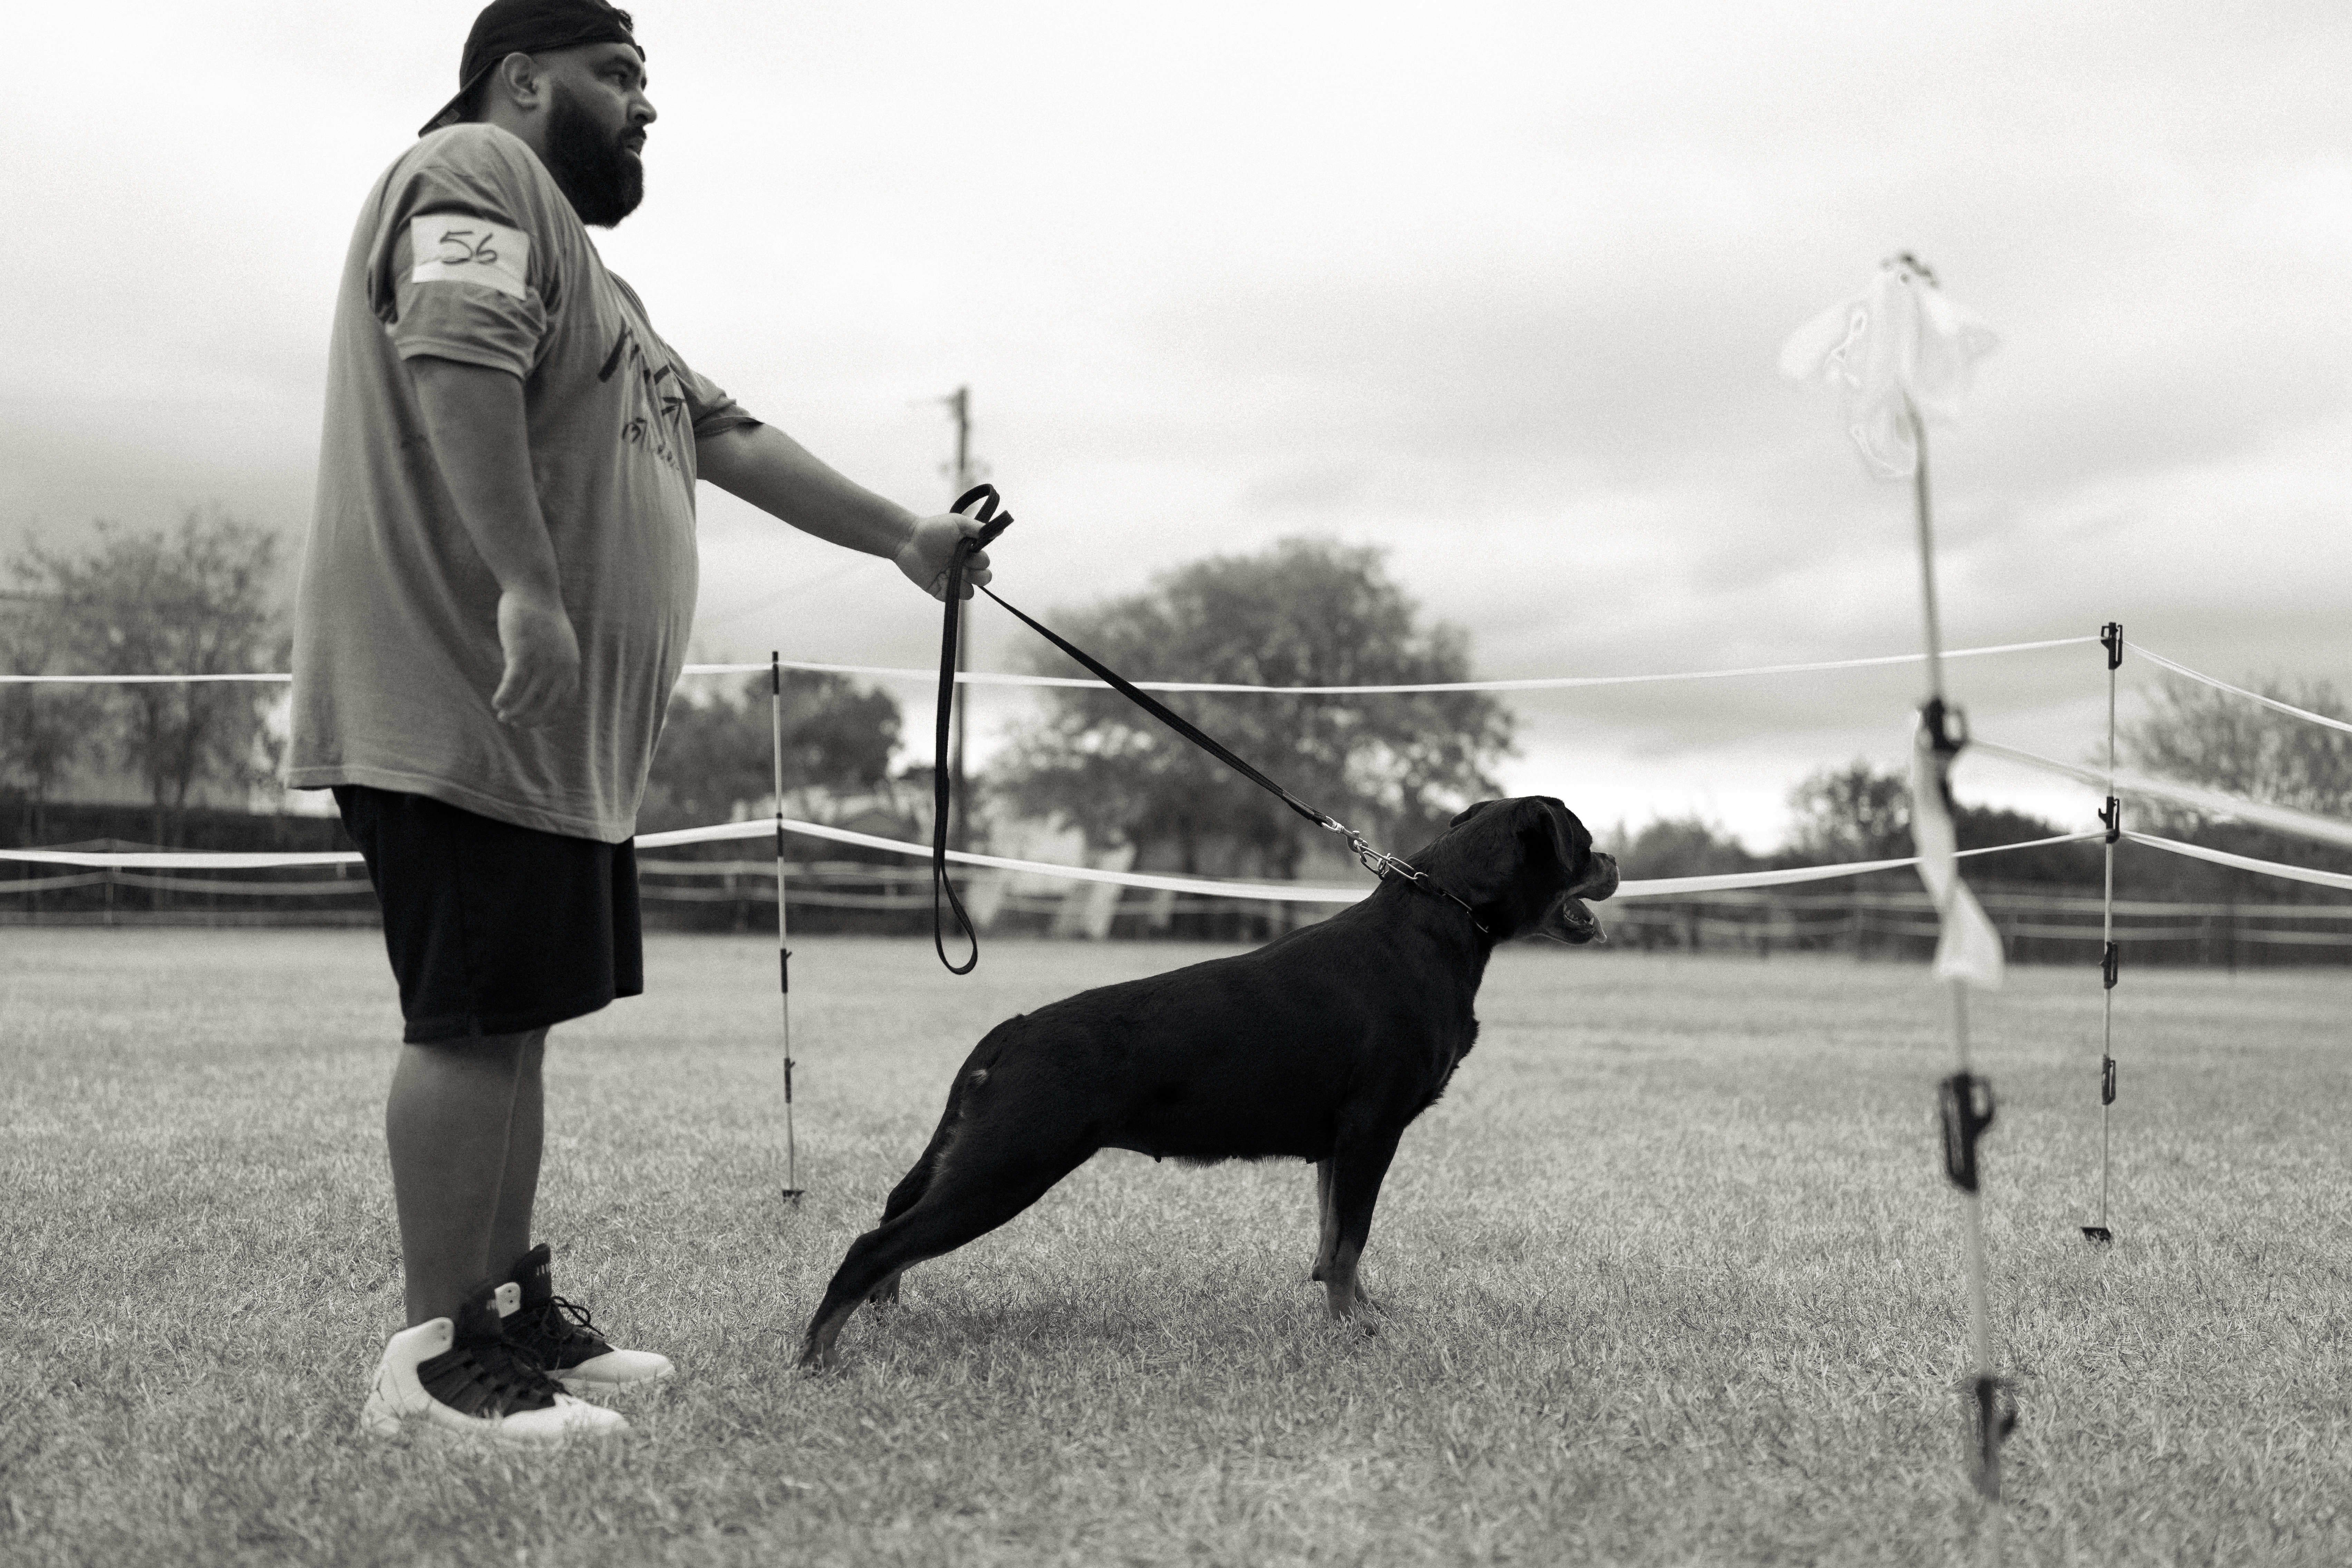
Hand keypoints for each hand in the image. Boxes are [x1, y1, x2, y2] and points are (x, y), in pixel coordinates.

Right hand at [491, 589, 580, 726]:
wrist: (535, 590)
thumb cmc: (543, 616)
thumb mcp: (559, 643)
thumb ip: (557, 662)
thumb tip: (546, 681)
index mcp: (571, 667)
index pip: (566, 704)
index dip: (551, 717)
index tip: (538, 723)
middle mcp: (560, 668)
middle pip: (546, 708)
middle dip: (529, 720)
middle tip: (514, 722)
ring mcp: (542, 662)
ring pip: (527, 700)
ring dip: (513, 712)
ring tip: (502, 714)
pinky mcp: (522, 655)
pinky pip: (512, 686)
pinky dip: (503, 698)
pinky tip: (496, 702)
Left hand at [894, 512, 993, 601]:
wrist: (907, 539)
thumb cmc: (932, 528)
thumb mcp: (957, 523)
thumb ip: (977, 528)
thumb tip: (999, 531)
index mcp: (968, 553)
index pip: (984, 563)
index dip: (981, 560)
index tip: (971, 552)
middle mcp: (961, 566)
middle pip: (982, 579)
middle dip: (979, 575)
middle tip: (964, 566)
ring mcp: (950, 579)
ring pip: (969, 592)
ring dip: (965, 584)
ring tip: (950, 572)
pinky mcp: (939, 589)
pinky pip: (952, 598)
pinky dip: (950, 592)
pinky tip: (941, 579)